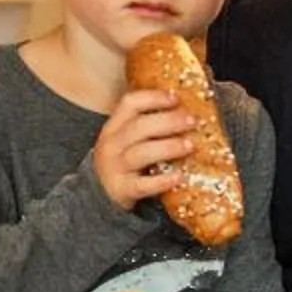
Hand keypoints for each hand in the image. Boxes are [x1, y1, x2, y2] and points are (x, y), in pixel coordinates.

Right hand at [92, 89, 194, 210]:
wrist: (99, 193)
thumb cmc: (122, 160)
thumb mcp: (125, 139)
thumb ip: (147, 125)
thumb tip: (185, 112)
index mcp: (113, 126)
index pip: (130, 104)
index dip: (154, 98)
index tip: (176, 98)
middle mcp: (111, 144)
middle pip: (139, 127)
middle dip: (168, 121)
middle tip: (192, 121)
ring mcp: (115, 168)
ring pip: (141, 153)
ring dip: (168, 147)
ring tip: (189, 145)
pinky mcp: (122, 190)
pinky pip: (143, 185)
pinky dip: (163, 180)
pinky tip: (179, 176)